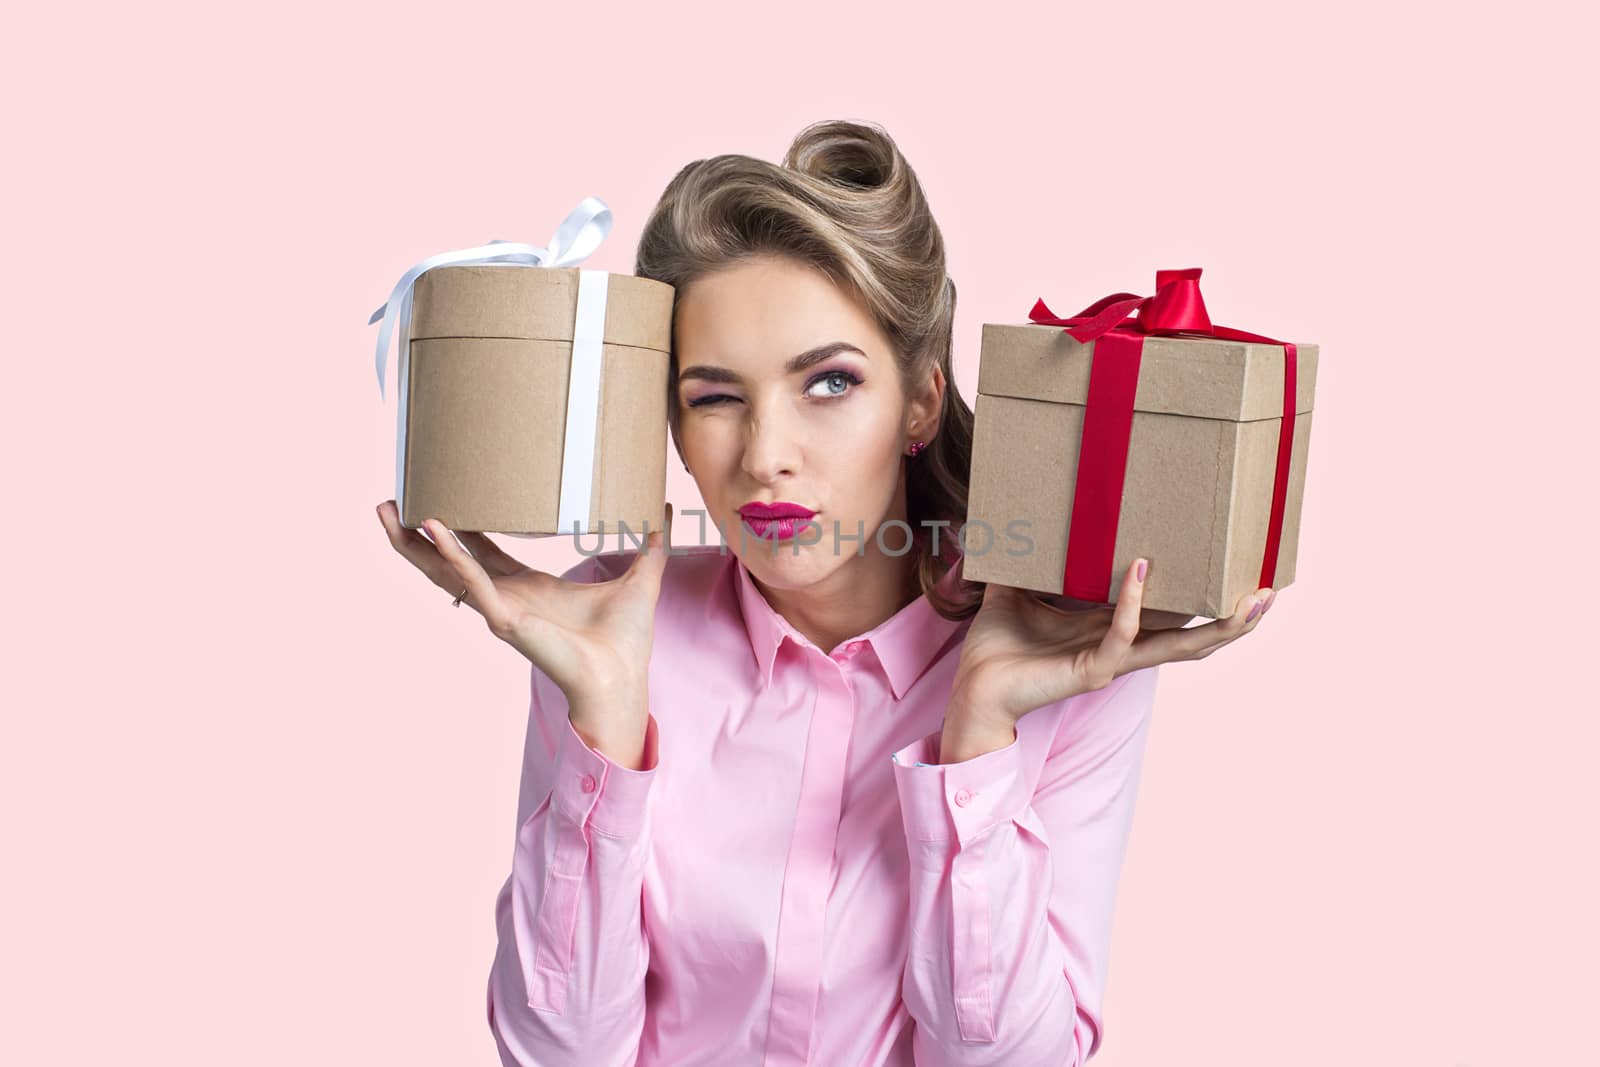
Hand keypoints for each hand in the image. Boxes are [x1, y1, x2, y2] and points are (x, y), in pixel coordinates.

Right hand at [376, 500, 673, 708]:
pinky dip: (451, 556)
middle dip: (416, 534)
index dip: (459, 527)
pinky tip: (433, 530)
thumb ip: (651, 541)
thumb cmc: (626, 639)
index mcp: (529, 587)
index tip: (440, 498)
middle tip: (391, 501)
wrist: (624, 675)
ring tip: (387, 511)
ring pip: (444, 572)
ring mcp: (500, 608)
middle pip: (448, 560)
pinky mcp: (504, 619)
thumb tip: (666, 507)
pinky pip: (470, 582)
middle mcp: (506, 597)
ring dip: (413, 543)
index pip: (482, 552)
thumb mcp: (640, 576)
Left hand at [950, 558, 1275, 729]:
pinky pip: (1123, 638)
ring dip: (1216, 626)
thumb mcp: (1016, 591)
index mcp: (1112, 630)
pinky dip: (1134, 605)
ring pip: (1179, 648)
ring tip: (1250, 598)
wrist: (971, 688)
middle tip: (1271, 589)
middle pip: (1194, 638)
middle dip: (1235, 618)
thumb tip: (1021, 518)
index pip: (1173, 616)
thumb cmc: (995, 646)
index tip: (1239, 572)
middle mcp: (1121, 648)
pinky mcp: (1089, 671)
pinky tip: (1140, 572)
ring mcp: (1110, 662)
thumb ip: (1027, 560)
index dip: (1206, 600)